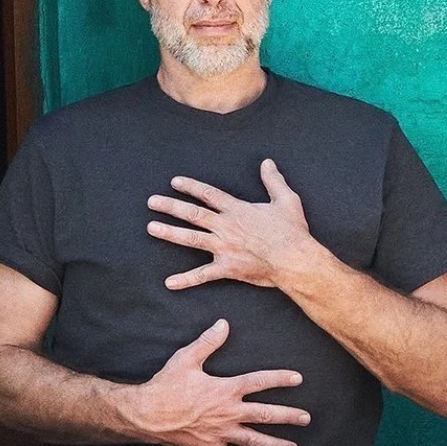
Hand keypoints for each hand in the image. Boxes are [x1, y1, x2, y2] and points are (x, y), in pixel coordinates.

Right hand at [126, 318, 309, 445]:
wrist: (146, 414)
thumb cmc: (165, 386)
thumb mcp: (185, 359)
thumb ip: (208, 342)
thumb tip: (224, 324)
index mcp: (225, 390)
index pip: (259, 382)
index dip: (280, 379)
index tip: (298, 379)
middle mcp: (229, 413)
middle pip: (266, 415)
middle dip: (288, 416)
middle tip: (306, 418)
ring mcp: (221, 433)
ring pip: (255, 440)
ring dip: (276, 445)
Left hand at [147, 159, 323, 289]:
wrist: (296, 259)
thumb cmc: (293, 231)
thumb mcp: (286, 200)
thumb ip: (273, 181)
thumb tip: (267, 162)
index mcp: (237, 210)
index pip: (208, 194)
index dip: (190, 187)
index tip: (174, 182)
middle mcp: (226, 226)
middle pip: (193, 213)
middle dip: (170, 206)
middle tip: (151, 202)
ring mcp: (224, 247)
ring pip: (191, 238)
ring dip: (169, 233)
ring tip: (151, 228)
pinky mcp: (227, 267)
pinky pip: (203, 274)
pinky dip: (186, 280)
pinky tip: (170, 283)